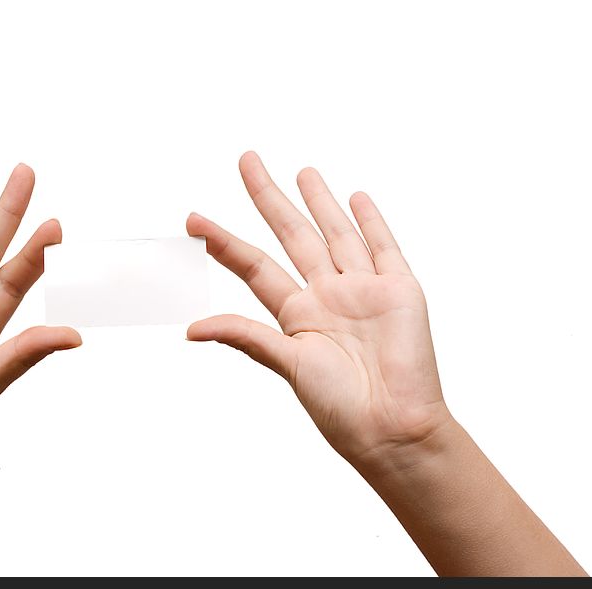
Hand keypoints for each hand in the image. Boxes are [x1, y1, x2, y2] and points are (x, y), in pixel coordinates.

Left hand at [187, 152, 450, 467]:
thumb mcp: (287, 365)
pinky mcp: (400, 289)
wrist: (393, 425)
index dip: (223, 242)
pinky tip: (356, 198)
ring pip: (336, 233)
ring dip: (319, 202)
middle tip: (246, 160)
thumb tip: (192, 329)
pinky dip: (372, 221)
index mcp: (295, 313)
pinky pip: (383, 247)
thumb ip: (246, 337)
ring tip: (302, 172)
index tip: (193, 220)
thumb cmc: (339, 406)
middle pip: (291, 234)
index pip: (253, 264)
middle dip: (268, 198)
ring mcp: (363, 289)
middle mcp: (326, 295)